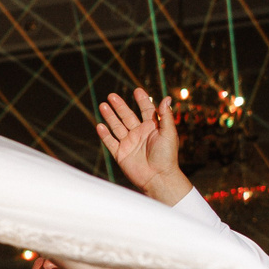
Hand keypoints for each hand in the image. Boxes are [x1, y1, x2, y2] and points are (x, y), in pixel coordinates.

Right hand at [98, 89, 192, 205]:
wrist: (157, 177)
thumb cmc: (167, 156)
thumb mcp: (169, 133)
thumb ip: (165, 116)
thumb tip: (166, 98)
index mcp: (152, 127)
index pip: (146, 110)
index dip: (142, 100)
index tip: (137, 90)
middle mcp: (139, 133)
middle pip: (127, 116)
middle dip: (119, 106)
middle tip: (111, 95)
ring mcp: (129, 143)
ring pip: (116, 126)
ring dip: (109, 116)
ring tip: (102, 105)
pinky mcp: (120, 154)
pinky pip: (110, 142)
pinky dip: (104, 135)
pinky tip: (99, 126)